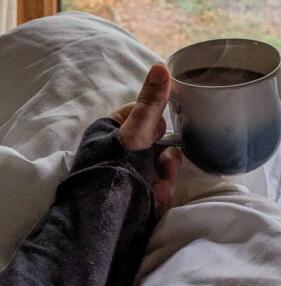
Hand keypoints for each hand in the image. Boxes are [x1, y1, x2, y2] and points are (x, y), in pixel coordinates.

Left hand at [109, 63, 181, 218]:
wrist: (105, 224)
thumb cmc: (116, 170)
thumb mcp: (136, 132)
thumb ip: (151, 102)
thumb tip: (161, 66)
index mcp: (111, 129)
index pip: (142, 114)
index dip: (155, 123)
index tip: (156, 133)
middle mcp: (117, 150)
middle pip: (156, 143)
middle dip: (166, 156)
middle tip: (164, 164)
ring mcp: (126, 175)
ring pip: (160, 167)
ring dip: (165, 176)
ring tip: (160, 187)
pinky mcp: (134, 197)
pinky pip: (157, 189)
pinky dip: (160, 195)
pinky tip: (156, 200)